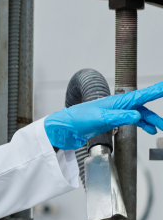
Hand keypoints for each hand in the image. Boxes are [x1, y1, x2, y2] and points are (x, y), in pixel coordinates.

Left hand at [45, 81, 162, 149]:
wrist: (66, 128)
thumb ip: (120, 116)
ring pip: (140, 114)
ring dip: (151, 120)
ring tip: (160, 128)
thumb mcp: (101, 118)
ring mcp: (116, 112)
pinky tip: (148, 129)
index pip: (141, 95)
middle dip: (156, 113)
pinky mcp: (112, 120)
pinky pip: (133, 120)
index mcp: (117, 102)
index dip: (156, 91)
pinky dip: (142, 124)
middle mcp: (119, 105)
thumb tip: (138, 116)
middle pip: (143, 106)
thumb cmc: (78, 118)